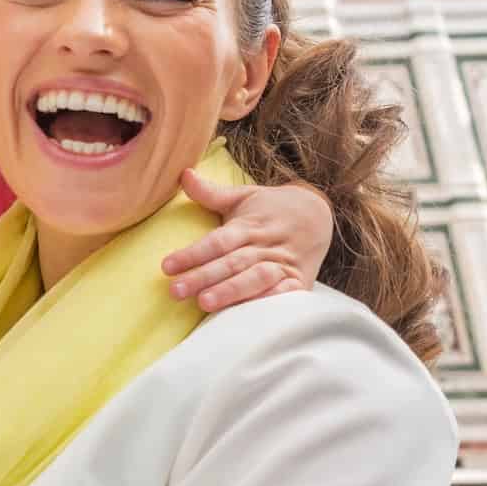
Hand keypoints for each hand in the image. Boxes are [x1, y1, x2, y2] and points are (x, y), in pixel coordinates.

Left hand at [161, 172, 331, 311]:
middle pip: (232, 262)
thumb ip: (211, 192)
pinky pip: (285, 293)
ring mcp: (284, 263)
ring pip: (256, 278)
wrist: (320, 214)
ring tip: (204, 303)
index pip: (217, 241)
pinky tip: (247, 312)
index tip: (166, 266)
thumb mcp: (243, 196)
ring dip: (231, 291)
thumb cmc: (271, 208)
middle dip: (203, 277)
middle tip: (175, 291)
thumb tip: (183, 173)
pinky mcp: (299, 281)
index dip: (192, 254)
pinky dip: (268, 301)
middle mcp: (265, 244)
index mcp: (249, 225)